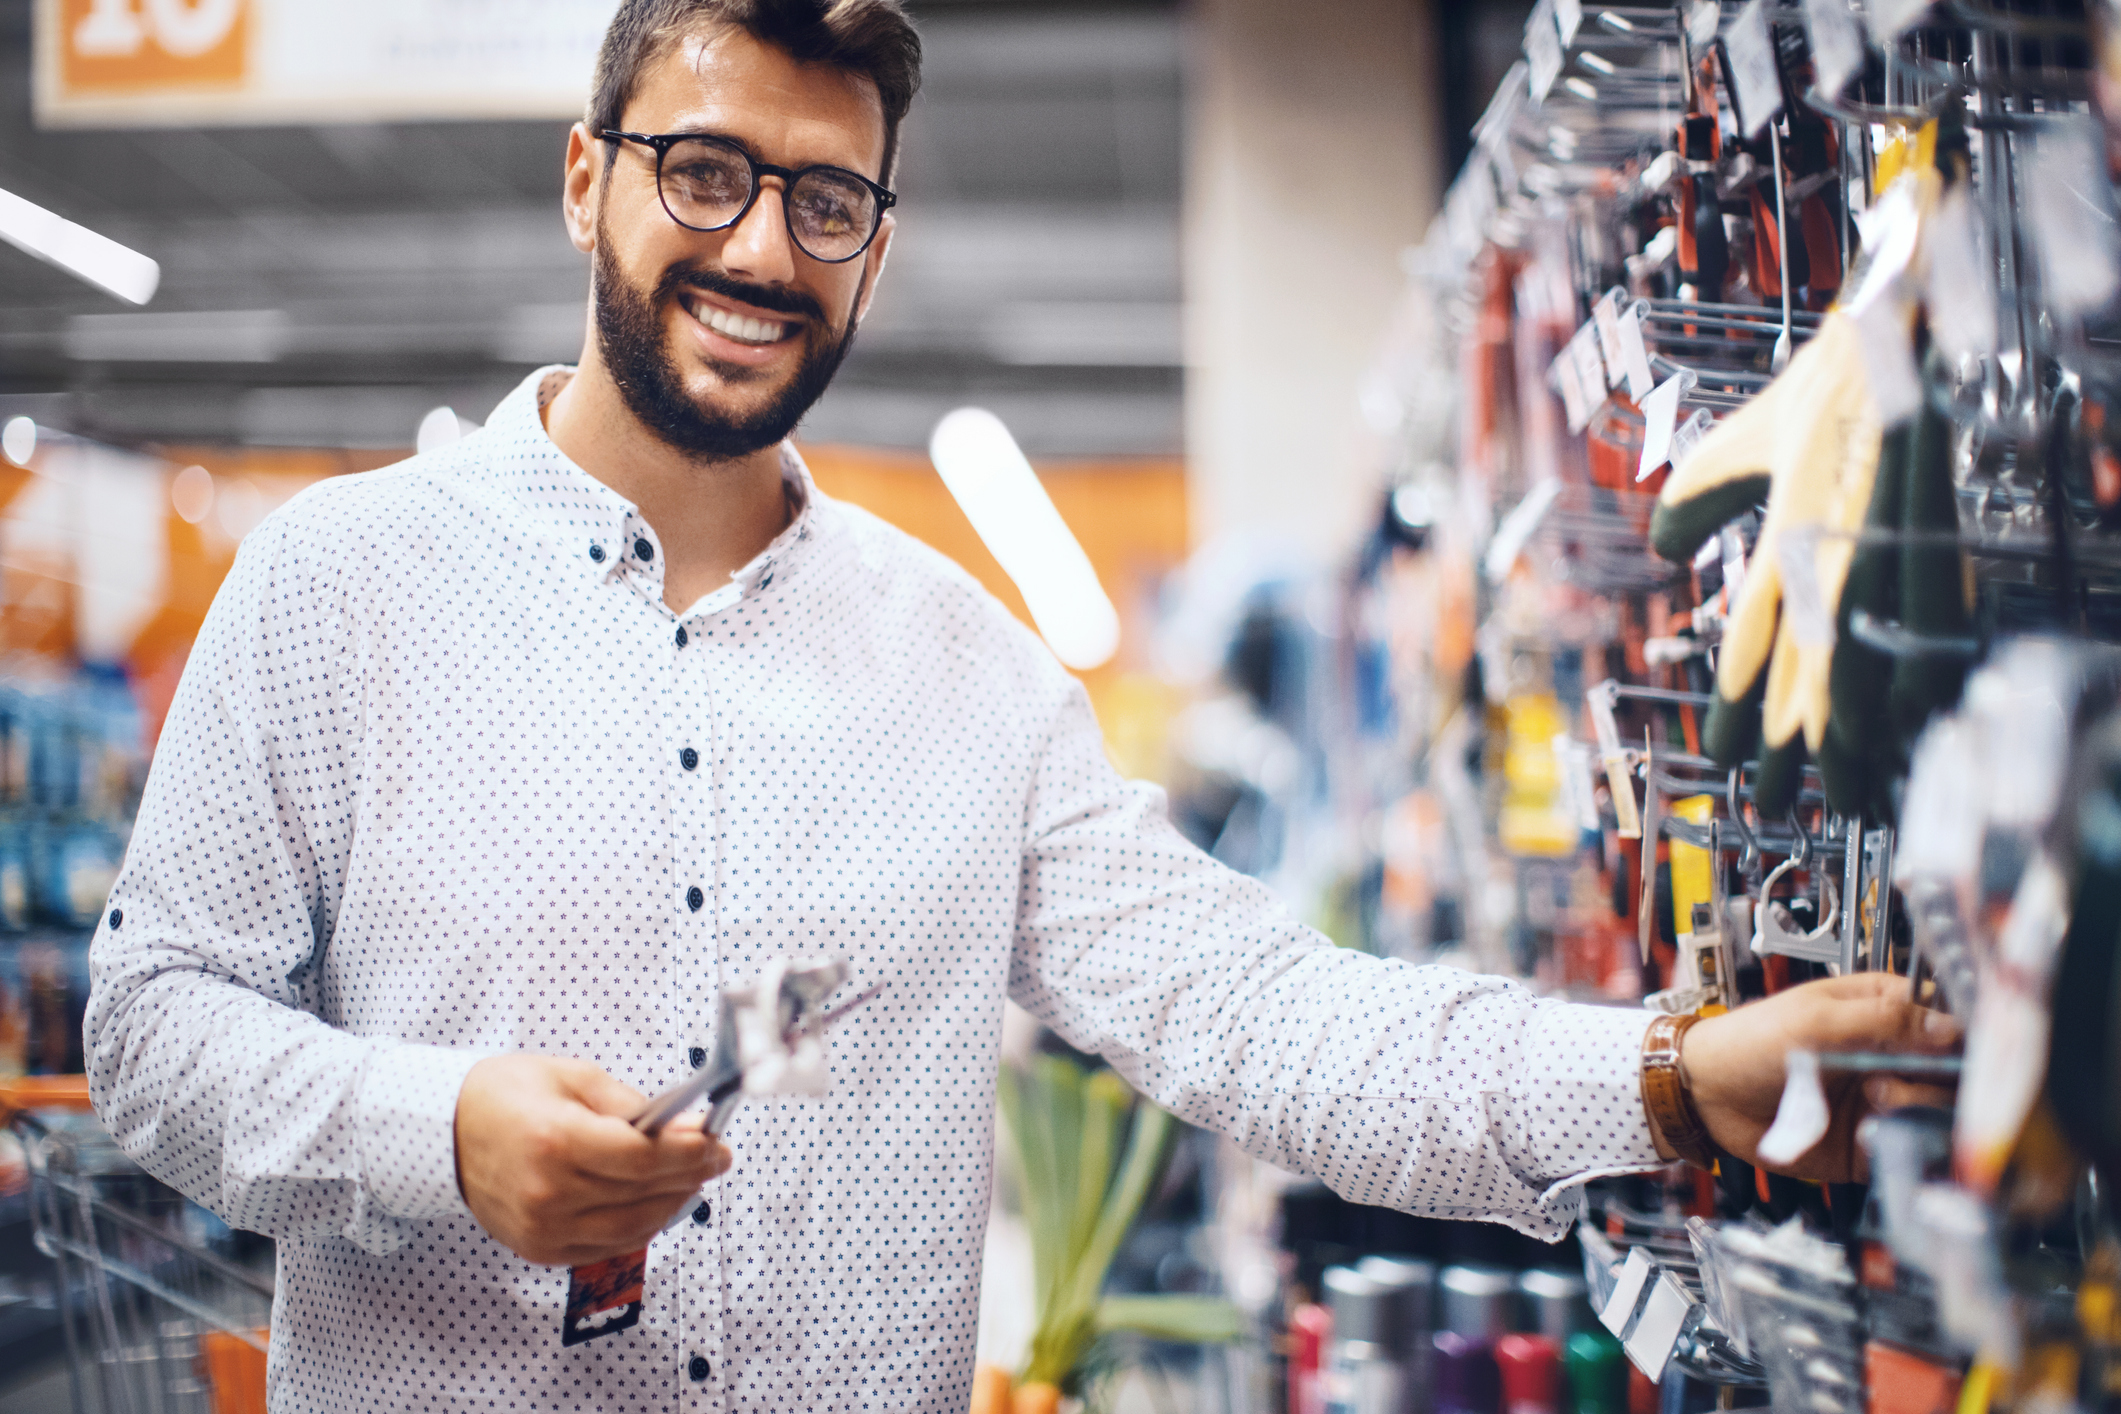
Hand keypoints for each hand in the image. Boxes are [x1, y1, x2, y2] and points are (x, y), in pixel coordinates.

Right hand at [454, 1055, 731, 1265]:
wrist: (445, 1133)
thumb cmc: (505, 1096)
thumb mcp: (572, 1077)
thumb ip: (630, 1105)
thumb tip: (685, 1126)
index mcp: (556, 1141)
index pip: (644, 1157)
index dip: (690, 1153)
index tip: (718, 1144)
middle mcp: (549, 1192)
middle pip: (644, 1193)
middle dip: (690, 1175)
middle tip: (714, 1158)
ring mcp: (542, 1228)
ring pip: (633, 1228)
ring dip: (671, 1204)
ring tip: (689, 1179)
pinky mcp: (540, 1248)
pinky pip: (607, 1247)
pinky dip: (639, 1227)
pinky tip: (654, 1203)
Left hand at [1681, 973, 1960, 1181]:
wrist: (1705, 1092)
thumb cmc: (1751, 1041)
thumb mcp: (1815, 1019)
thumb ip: (1884, 1019)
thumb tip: (1949, 1026)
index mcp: (1883, 1013)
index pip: (1948, 1024)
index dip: (1961, 1039)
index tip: (1953, 1051)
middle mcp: (1892, 1059)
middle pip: (1953, 1074)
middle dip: (1939, 1077)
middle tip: (1897, 1076)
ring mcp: (1883, 1103)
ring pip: (1938, 1115)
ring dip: (1919, 1108)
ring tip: (1877, 1099)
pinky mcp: (1868, 1144)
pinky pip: (1905, 1152)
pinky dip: (1902, 1147)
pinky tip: (1875, 1136)